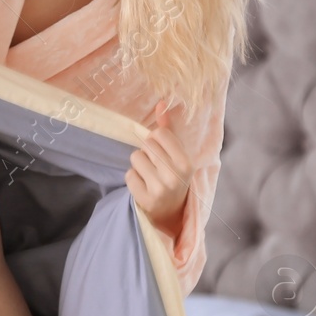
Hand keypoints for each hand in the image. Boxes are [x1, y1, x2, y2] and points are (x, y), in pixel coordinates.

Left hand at [125, 102, 192, 240]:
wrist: (171, 212)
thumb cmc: (173, 176)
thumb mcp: (176, 154)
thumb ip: (168, 129)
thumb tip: (160, 103)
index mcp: (186, 162)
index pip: (159, 134)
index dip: (156, 140)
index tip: (161, 152)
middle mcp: (175, 176)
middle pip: (146, 144)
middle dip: (147, 152)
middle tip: (155, 166)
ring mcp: (160, 189)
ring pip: (135, 158)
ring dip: (139, 165)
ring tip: (149, 175)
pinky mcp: (145, 200)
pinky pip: (128, 175)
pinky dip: (133, 179)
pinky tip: (143, 186)